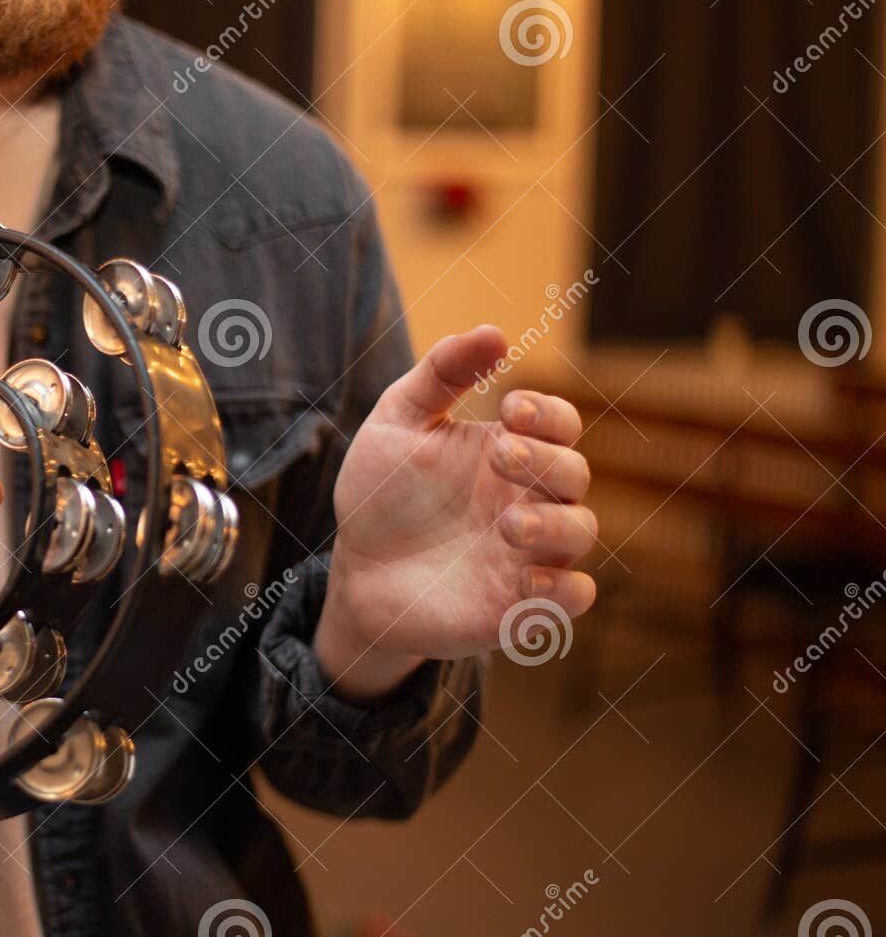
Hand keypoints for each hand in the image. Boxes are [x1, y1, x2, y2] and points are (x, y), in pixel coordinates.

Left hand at [314, 325, 597, 698]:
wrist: (353, 571)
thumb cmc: (381, 495)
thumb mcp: (397, 423)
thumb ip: (440, 374)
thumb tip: (494, 332)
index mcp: (508, 451)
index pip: (559, 423)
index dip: (548, 412)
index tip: (510, 407)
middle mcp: (529, 498)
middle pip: (575, 472)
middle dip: (546, 459)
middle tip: (501, 455)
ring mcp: (530, 553)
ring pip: (582, 531)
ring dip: (555, 524)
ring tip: (507, 524)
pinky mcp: (520, 605)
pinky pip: (574, 598)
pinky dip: (563, 590)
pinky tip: (525, 580)